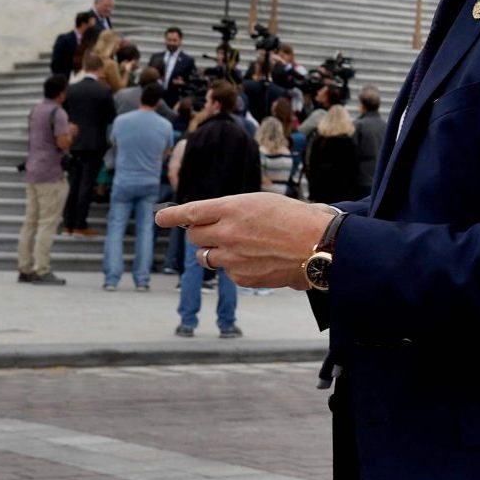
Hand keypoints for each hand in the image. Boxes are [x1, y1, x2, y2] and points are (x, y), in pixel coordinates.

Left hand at [157, 195, 332, 288]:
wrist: (318, 246)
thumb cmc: (297, 218)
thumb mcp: (264, 203)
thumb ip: (235, 212)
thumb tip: (213, 221)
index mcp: (234, 208)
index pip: (192, 212)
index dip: (173, 215)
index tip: (161, 218)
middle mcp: (227, 232)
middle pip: (195, 236)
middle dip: (201, 233)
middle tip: (216, 232)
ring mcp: (232, 257)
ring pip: (206, 256)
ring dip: (217, 251)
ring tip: (242, 246)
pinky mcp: (240, 277)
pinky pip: (226, 271)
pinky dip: (236, 266)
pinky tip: (259, 260)